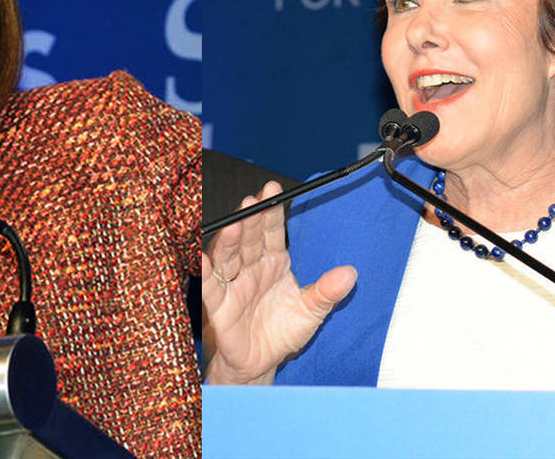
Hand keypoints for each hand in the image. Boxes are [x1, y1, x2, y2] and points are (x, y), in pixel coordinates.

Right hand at [202, 181, 356, 384]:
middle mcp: (251, 268)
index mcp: (274, 262)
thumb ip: (327, 292)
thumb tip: (351, 274)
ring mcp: (233, 285)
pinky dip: (205, 274)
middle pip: (248, 239)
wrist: (262, 364)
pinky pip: (210, 287)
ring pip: (228, 258)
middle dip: (249, 219)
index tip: (272, 189)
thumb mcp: (311, 312)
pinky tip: (203, 259)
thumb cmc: (283, 332)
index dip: (271, 211)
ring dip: (229, 241)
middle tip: (252, 201)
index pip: (271, 231)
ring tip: (233, 225)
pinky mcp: (219, 306)